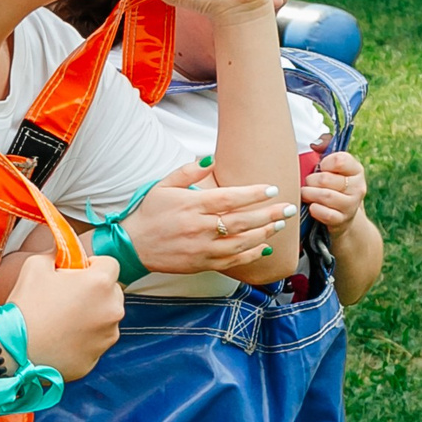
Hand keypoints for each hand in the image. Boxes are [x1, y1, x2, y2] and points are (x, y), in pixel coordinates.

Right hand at [5, 251, 122, 379]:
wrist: (13, 350)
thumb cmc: (26, 306)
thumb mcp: (36, 266)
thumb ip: (56, 254)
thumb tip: (62, 253)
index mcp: (100, 283)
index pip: (110, 264)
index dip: (92, 265)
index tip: (75, 273)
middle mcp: (112, 310)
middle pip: (112, 292)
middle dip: (95, 291)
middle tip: (67, 296)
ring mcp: (107, 337)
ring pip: (106, 318)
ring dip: (92, 315)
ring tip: (62, 320)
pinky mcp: (97, 358)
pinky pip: (96, 342)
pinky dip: (84, 339)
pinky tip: (61, 338)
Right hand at [113, 160, 292, 275]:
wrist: (133, 245)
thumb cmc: (149, 213)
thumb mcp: (164, 185)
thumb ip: (189, 172)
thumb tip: (210, 158)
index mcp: (192, 206)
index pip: (230, 198)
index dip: (253, 194)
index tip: (271, 189)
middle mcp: (200, 228)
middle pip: (242, 220)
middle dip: (268, 213)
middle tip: (288, 207)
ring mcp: (202, 248)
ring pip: (241, 242)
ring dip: (263, 233)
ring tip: (279, 224)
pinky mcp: (202, 263)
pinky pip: (232, 261)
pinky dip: (250, 255)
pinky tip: (263, 247)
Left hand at [301, 151, 367, 229]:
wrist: (342, 215)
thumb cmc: (332, 185)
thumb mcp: (332, 165)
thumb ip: (325, 147)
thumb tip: (314, 145)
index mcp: (356, 170)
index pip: (340, 160)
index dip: (324, 163)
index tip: (320, 167)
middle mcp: (358, 187)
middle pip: (326, 179)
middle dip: (311, 180)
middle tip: (307, 183)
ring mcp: (352, 205)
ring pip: (325, 196)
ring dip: (309, 194)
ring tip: (305, 193)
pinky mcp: (343, 220)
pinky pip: (325, 213)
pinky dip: (314, 209)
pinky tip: (312, 206)